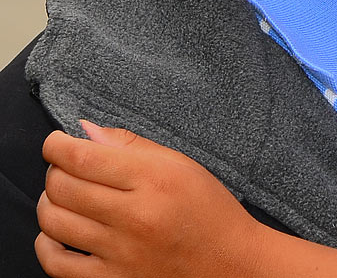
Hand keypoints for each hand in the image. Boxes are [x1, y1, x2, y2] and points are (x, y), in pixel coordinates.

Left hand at [36, 122, 265, 277]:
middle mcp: (135, 216)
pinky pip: (56, 265)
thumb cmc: (208, 210)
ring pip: (54, 222)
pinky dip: (47, 244)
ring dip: (49, 203)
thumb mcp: (180, 165)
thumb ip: (131, 145)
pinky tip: (60, 232)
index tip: (55, 142)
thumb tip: (85, 131)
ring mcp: (120, 253)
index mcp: (155, 179)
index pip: (84, 157)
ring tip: (63, 195)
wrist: (230, 264)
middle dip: (54, 171)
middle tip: (64, 166)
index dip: (57, 146)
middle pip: (63, 187)